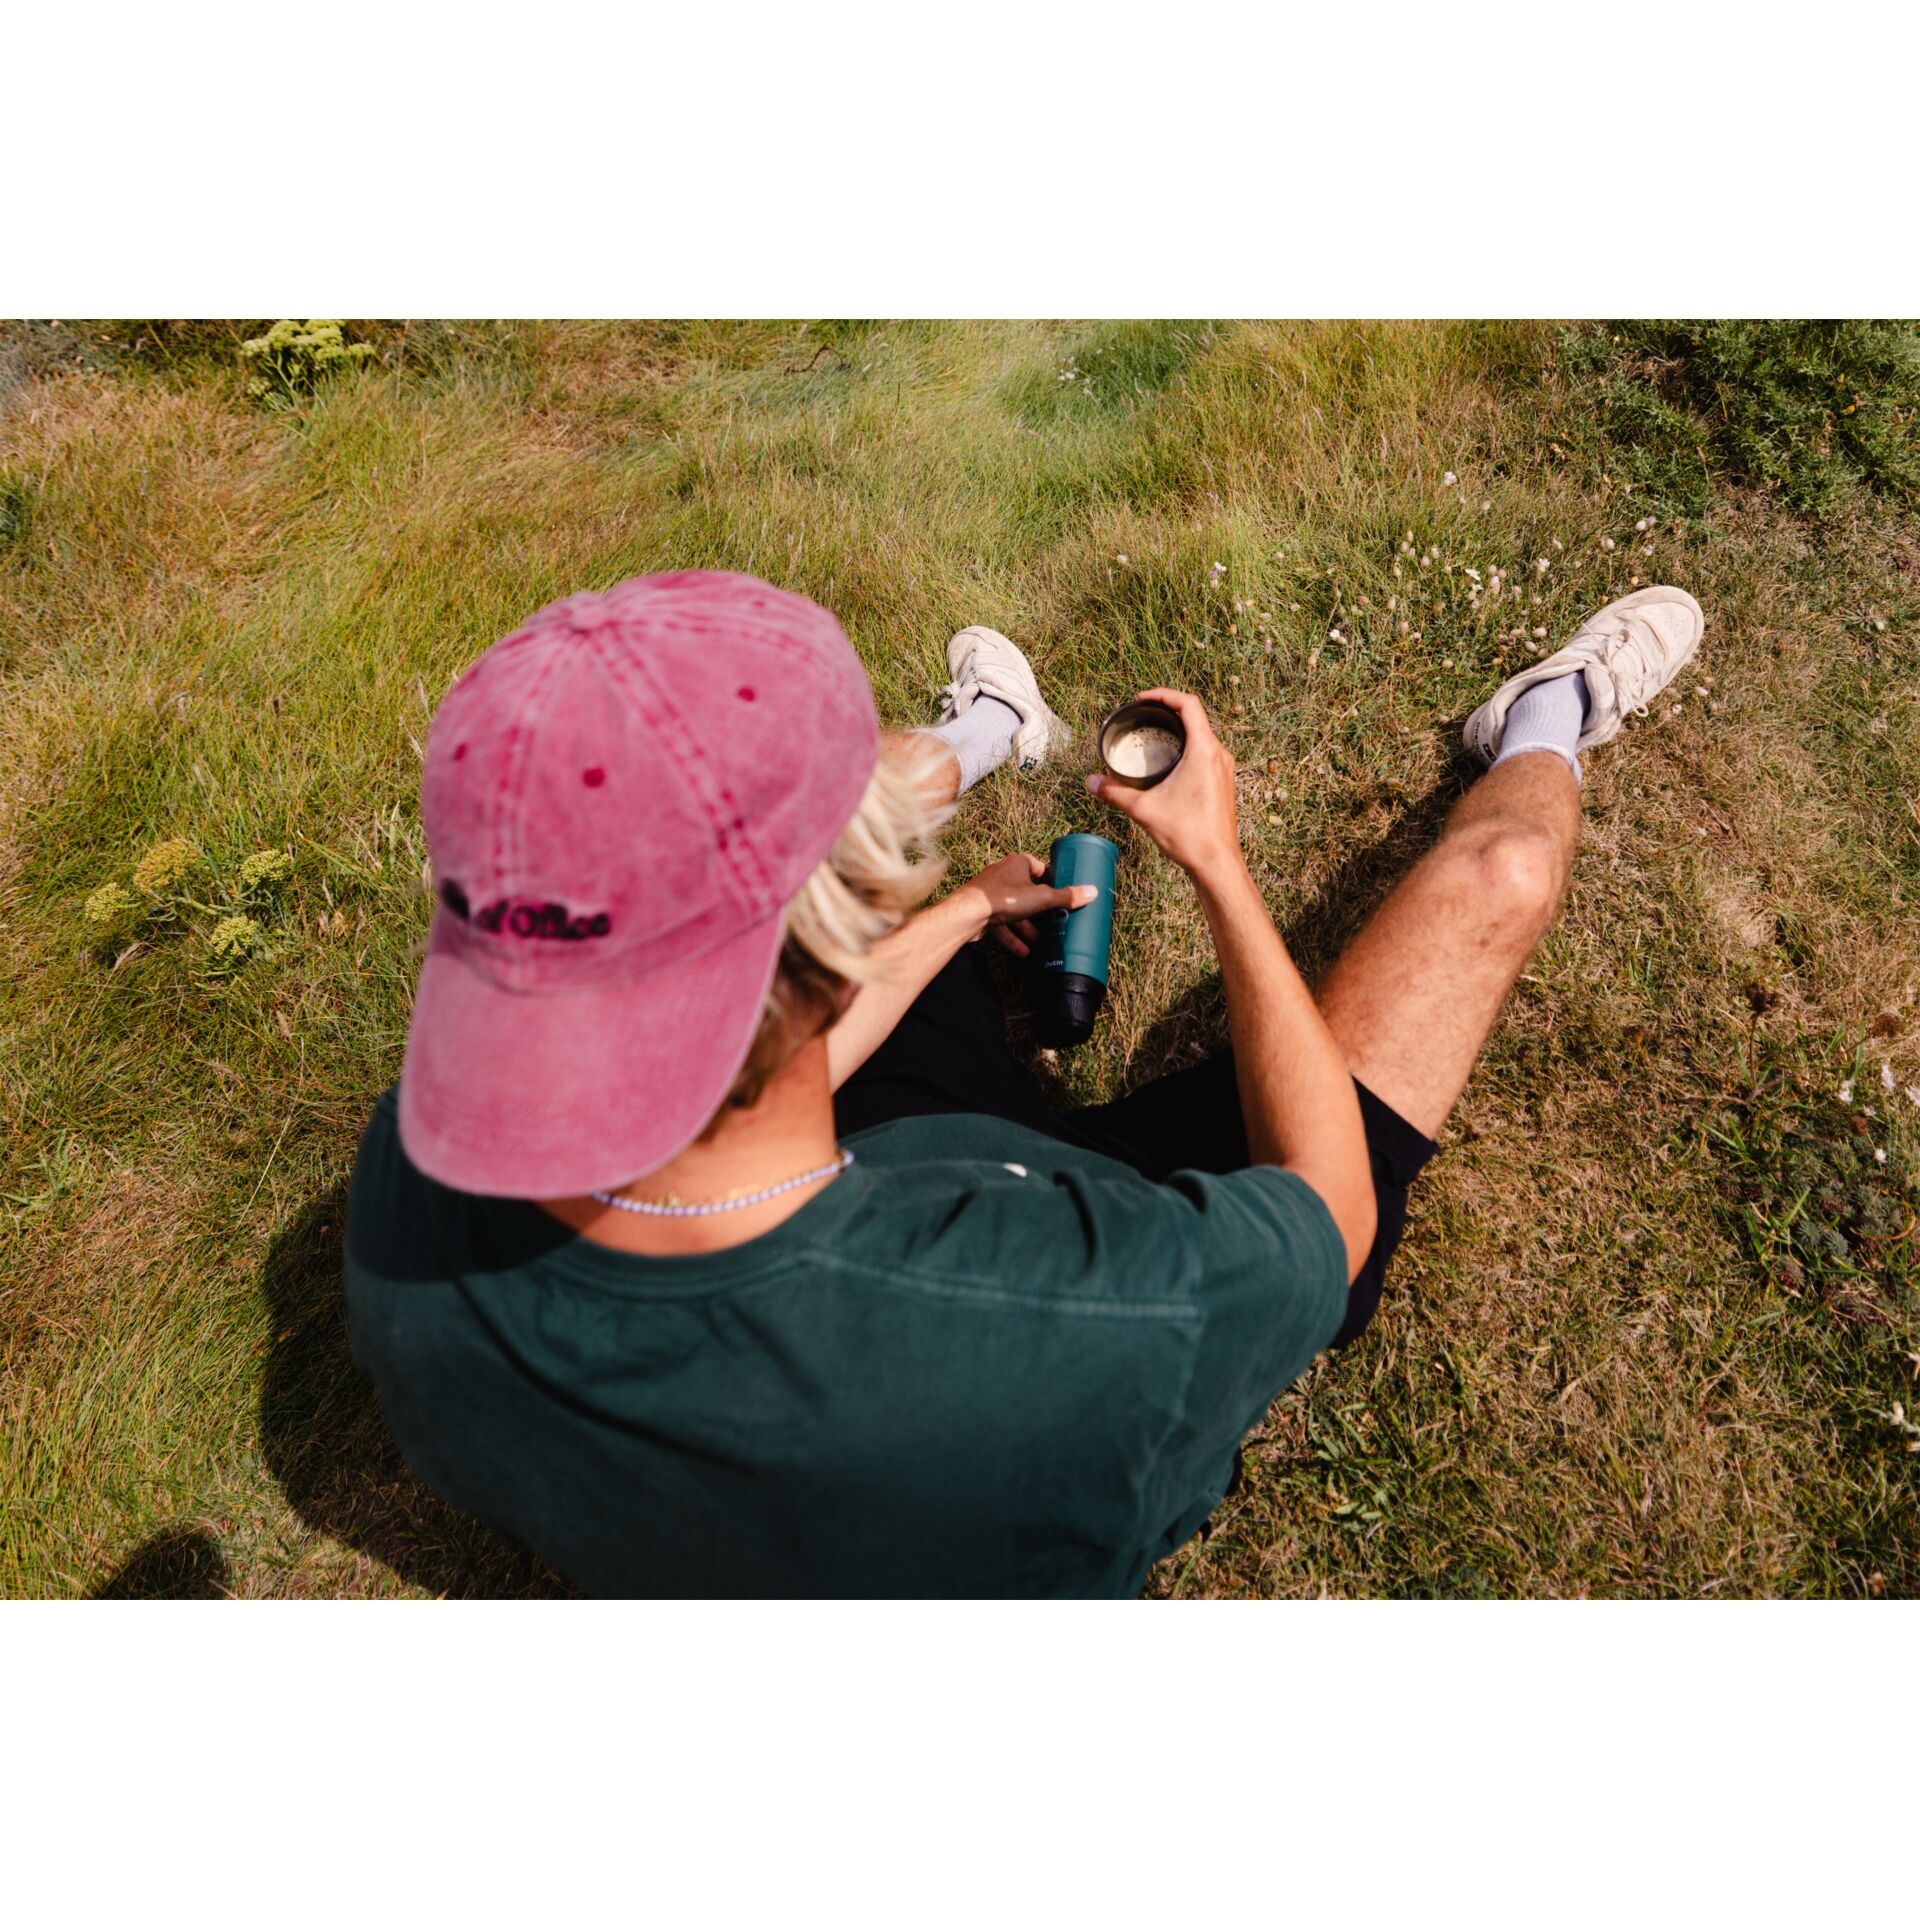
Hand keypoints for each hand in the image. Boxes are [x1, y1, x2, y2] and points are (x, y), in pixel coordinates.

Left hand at [953, 854, 1097, 959]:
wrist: (967, 914)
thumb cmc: (1003, 898)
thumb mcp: (1041, 898)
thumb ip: (1065, 897)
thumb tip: (1092, 892)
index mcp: (1017, 864)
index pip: (1039, 867)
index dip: (1051, 879)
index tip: (1061, 892)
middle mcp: (1003, 875)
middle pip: (1027, 891)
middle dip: (1040, 909)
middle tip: (1053, 920)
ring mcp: (991, 894)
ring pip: (1014, 911)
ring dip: (1026, 926)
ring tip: (1039, 940)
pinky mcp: (983, 911)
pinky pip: (1001, 924)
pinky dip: (1012, 937)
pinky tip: (1023, 951)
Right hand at [1086, 688, 1240, 877]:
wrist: (1216, 863)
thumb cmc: (1188, 834)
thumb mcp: (1144, 809)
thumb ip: (1115, 792)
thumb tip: (1090, 782)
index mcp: (1204, 750)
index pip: (1188, 705)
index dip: (1164, 695)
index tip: (1143, 699)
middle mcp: (1219, 754)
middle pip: (1196, 717)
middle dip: (1168, 711)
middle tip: (1144, 715)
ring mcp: (1225, 769)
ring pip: (1202, 736)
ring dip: (1180, 730)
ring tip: (1155, 735)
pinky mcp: (1224, 782)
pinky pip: (1207, 753)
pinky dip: (1188, 747)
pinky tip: (1171, 762)